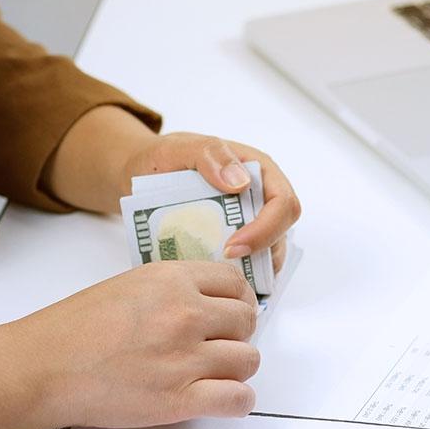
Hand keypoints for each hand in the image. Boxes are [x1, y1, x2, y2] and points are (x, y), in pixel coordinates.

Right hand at [0, 262, 259, 428]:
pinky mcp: (180, 400)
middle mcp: (185, 314)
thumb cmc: (75, 328)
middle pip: (247, 321)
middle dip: (237, 333)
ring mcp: (185, 359)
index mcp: (172, 281)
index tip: (230, 313)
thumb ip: (174, 289)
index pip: (236, 283)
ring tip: (214, 373)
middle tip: (217, 344)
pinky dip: (237, 401)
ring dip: (237, 368)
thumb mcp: (130, 285)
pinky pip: (239, 399)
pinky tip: (221, 398)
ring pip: (249, 360)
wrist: (42, 369)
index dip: (238, 300)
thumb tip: (212, 302)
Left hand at [43, 107, 300, 272]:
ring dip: (251, 270)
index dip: (265, 230)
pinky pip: (250, 265)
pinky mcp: (239, 243)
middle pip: (281, 233)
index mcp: (259, 172)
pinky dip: (238, 276)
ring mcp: (252, 223)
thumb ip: (210, 156)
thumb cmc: (166, 158)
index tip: (233, 247)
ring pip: (269, 254)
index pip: (283, 204)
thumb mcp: (181, 148)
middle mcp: (263, 199)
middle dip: (260, 254)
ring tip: (220, 278)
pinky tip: (215, 280)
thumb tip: (241, 183)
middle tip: (224, 265)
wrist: (146, 174)